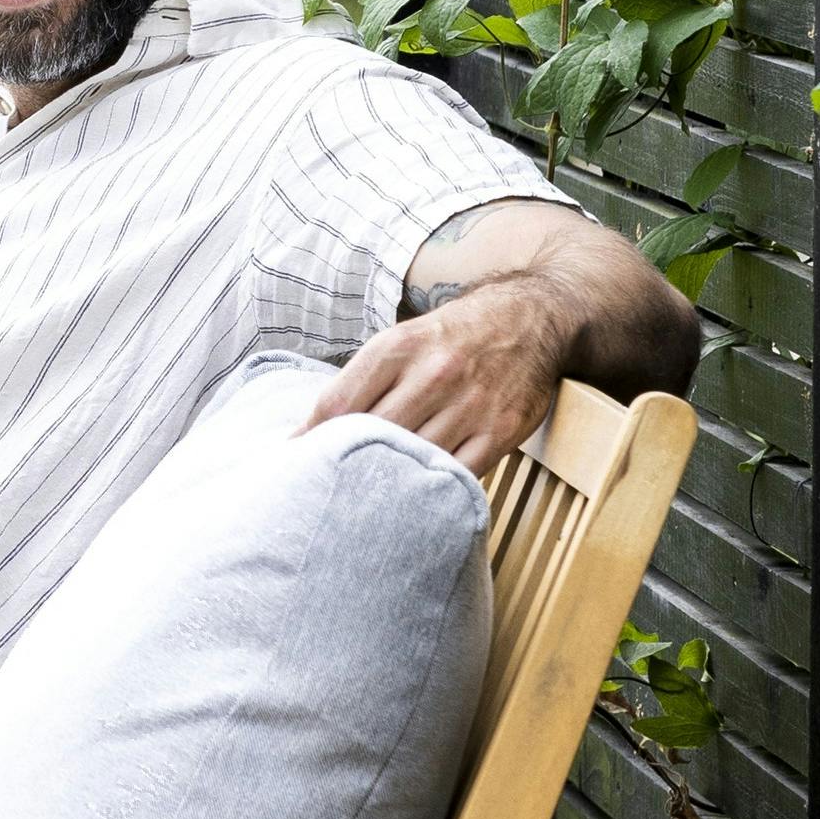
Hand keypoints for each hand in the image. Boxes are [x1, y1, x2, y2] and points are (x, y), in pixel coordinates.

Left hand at [304, 288, 562, 473]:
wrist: (525, 319)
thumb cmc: (447, 338)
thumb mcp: (398, 343)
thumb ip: (359, 382)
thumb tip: (308, 431)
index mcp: (396, 348)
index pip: (337, 404)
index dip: (311, 438)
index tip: (294, 459)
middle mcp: (433, 373)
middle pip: (375, 434)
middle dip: (350, 462)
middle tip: (330, 486)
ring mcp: (470, 403)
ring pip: (415, 457)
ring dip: (391, 479)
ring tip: (370, 498)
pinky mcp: (501, 429)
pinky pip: (460, 472)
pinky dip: (436, 486)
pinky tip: (419, 493)